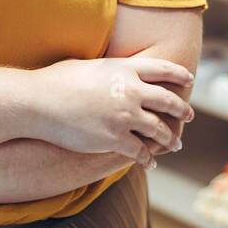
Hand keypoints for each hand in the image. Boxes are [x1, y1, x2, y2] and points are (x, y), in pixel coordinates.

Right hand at [31, 56, 194, 165]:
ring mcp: (125, 116)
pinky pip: (140, 151)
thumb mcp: (88, 65)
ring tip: (175, 143)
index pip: (162, 70)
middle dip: (181, 109)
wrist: (38, 102)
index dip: (178, 75)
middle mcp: (131, 91)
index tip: (189, 80)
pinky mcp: (115, 139)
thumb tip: (110, 69)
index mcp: (125, 68)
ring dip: (170, 137)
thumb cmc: (56, 80)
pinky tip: (151, 162)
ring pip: (159, 129)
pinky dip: (148, 158)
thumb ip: (107, 68)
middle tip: (189, 115)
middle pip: (167, 100)